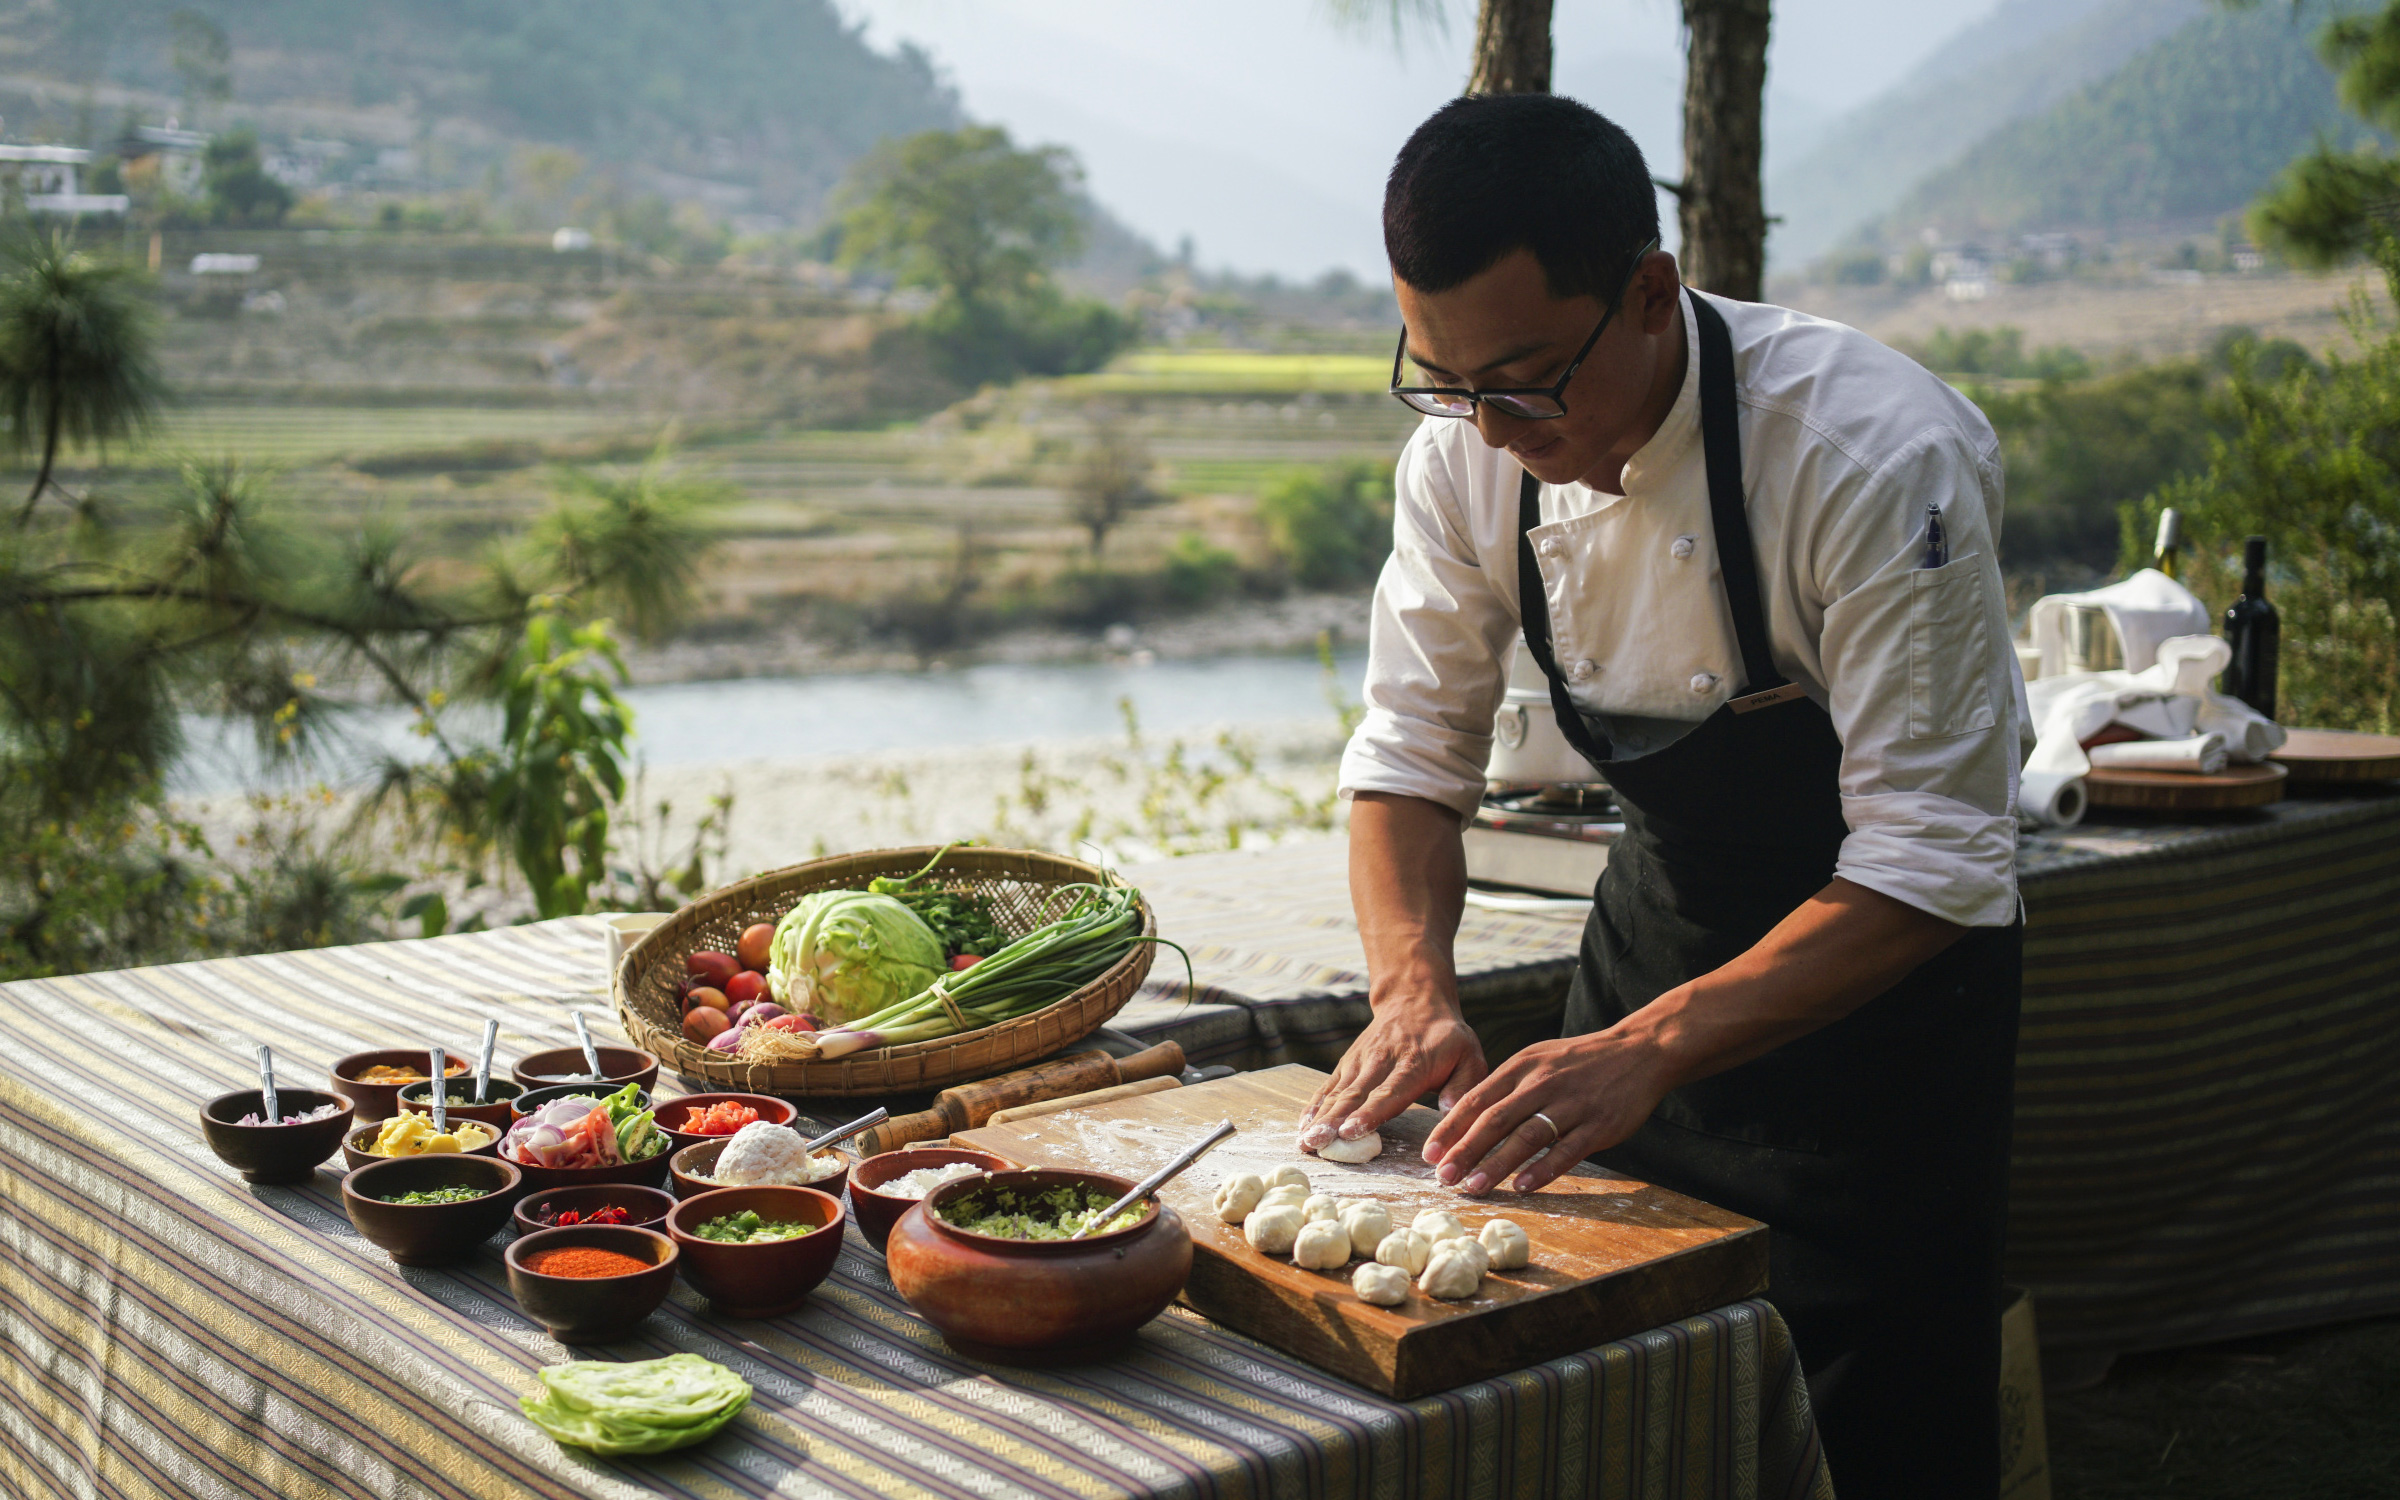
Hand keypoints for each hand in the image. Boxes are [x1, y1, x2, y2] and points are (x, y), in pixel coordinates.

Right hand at [1300, 996, 1486, 1151]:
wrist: (1415, 1000)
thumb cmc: (1447, 1038)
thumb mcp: (1469, 1057)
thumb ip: (1463, 1087)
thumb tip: (1452, 1114)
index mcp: (1413, 1064)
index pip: (1389, 1092)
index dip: (1370, 1113)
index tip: (1351, 1131)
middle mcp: (1381, 1061)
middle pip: (1355, 1095)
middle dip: (1334, 1121)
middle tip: (1316, 1143)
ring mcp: (1360, 1061)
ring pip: (1338, 1092)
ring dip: (1320, 1118)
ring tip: (1304, 1141)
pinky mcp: (1347, 1062)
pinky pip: (1328, 1086)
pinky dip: (1314, 1105)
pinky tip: (1302, 1126)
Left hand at [1420, 1027, 1675, 1195]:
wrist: (1638, 1051)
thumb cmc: (1579, 1061)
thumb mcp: (1538, 1059)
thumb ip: (1506, 1086)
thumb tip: (1467, 1117)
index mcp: (1522, 1067)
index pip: (1477, 1099)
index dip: (1451, 1128)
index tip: (1430, 1153)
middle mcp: (1542, 1083)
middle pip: (1495, 1120)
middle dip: (1465, 1151)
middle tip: (1443, 1177)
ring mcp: (1571, 1104)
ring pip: (1527, 1137)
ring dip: (1497, 1165)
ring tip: (1474, 1187)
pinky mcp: (1598, 1125)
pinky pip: (1567, 1150)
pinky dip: (1543, 1170)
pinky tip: (1522, 1186)